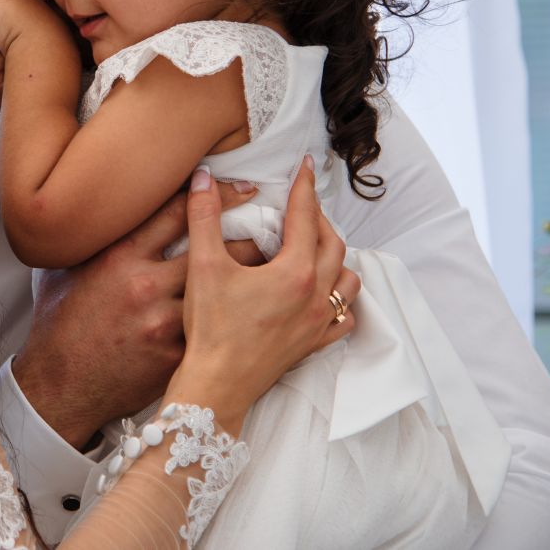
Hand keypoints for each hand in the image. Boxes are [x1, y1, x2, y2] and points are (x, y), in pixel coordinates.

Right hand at [12, 178, 260, 448]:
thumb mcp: (71, 267)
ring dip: (261, 279)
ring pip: (230, 294)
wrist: (60, 385)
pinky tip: (264, 310)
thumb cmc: (61, 322)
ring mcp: (166, 325)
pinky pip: (225, 330)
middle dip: (254, 236)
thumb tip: (125, 203)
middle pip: (218, 252)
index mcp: (121, 256)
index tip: (246, 186)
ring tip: (282, 267)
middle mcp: (146, 286)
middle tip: (280, 224)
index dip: (219, 196)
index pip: (179, 213)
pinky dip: (246, 318)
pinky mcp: (178, 357)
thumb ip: (102, 235)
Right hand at [168, 158, 359, 426]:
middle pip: (333, 245)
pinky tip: (324, 294)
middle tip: (301, 205)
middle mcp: (315, 296)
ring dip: (336, 257)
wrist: (217, 384)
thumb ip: (204, 216)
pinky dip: (340, 299)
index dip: (304, 188)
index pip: (305, 217)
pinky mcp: (313, 345)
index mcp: (294, 272)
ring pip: (347, 280)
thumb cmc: (210, 328)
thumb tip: (203, 178)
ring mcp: (318, 323)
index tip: (303, 166)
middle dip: (319, 219)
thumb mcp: (203, 265)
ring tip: (314, 246)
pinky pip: (344, 317)